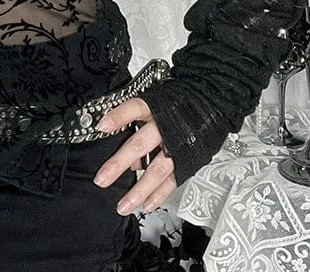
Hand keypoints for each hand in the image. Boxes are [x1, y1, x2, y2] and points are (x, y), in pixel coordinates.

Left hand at [91, 97, 176, 214]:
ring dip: (138, 190)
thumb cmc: (175, 105)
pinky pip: (172, 181)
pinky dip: (159, 195)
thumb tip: (127, 155)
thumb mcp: (155, 105)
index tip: (101, 127)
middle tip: (102, 179)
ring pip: (156, 170)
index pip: (134, 109)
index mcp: (155, 108)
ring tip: (123, 205)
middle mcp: (165, 128)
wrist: (208, 106)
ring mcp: (177, 147)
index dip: (118, 117)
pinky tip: (146, 204)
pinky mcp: (187, 161)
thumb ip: (138, 125)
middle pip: (139, 145)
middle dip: (119, 164)